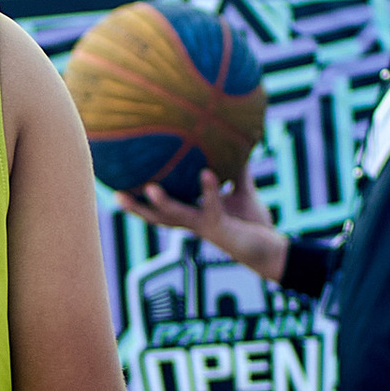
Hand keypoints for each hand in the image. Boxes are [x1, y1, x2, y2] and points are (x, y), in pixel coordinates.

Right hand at [120, 166, 285, 276]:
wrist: (274, 251)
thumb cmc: (254, 225)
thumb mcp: (242, 192)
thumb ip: (236, 170)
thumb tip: (234, 139)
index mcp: (193, 217)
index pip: (160, 211)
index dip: (140, 203)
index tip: (120, 189)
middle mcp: (194, 224)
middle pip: (157, 218)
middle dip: (136, 209)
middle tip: (115, 195)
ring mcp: (205, 227)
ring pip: (177, 217)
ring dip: (163, 204)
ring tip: (150, 188)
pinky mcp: (221, 228)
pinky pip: (212, 207)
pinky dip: (209, 190)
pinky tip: (206, 173)